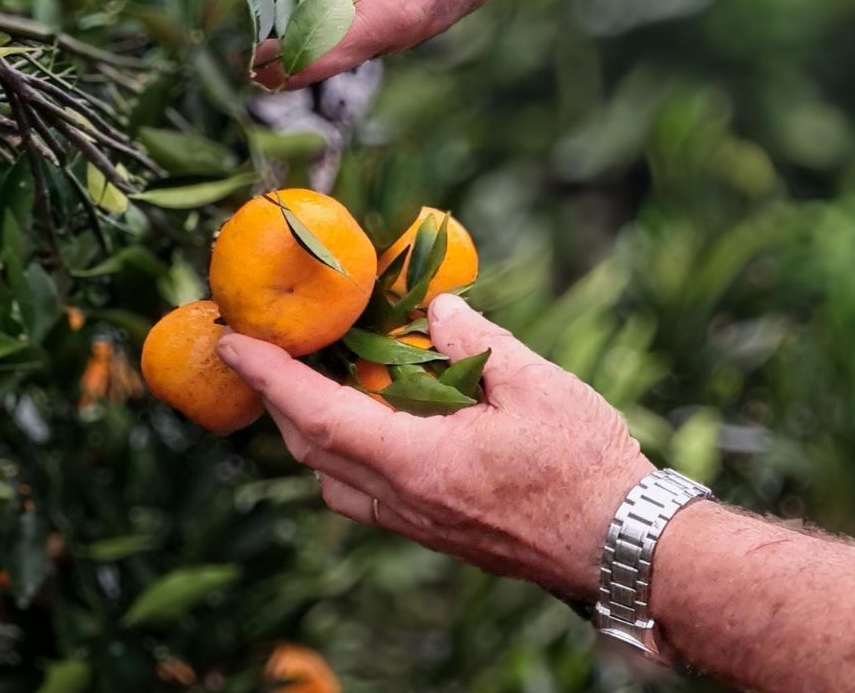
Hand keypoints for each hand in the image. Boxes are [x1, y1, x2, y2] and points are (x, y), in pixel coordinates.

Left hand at [216, 294, 653, 599]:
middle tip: (265, 353)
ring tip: (314, 385)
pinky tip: (373, 427)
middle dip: (278, 400)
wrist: (620, 545)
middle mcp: (405, 503)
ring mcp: (419, 525)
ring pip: (335, 481)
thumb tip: (436, 311)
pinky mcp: (438, 534)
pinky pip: (367, 497)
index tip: (234, 341)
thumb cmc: (586, 467)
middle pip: (312, 452)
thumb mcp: (537, 386)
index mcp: (418, 463)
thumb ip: (478, 343)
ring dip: (310, 432)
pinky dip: (347, 456)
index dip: (271, 375)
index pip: (318, 414)